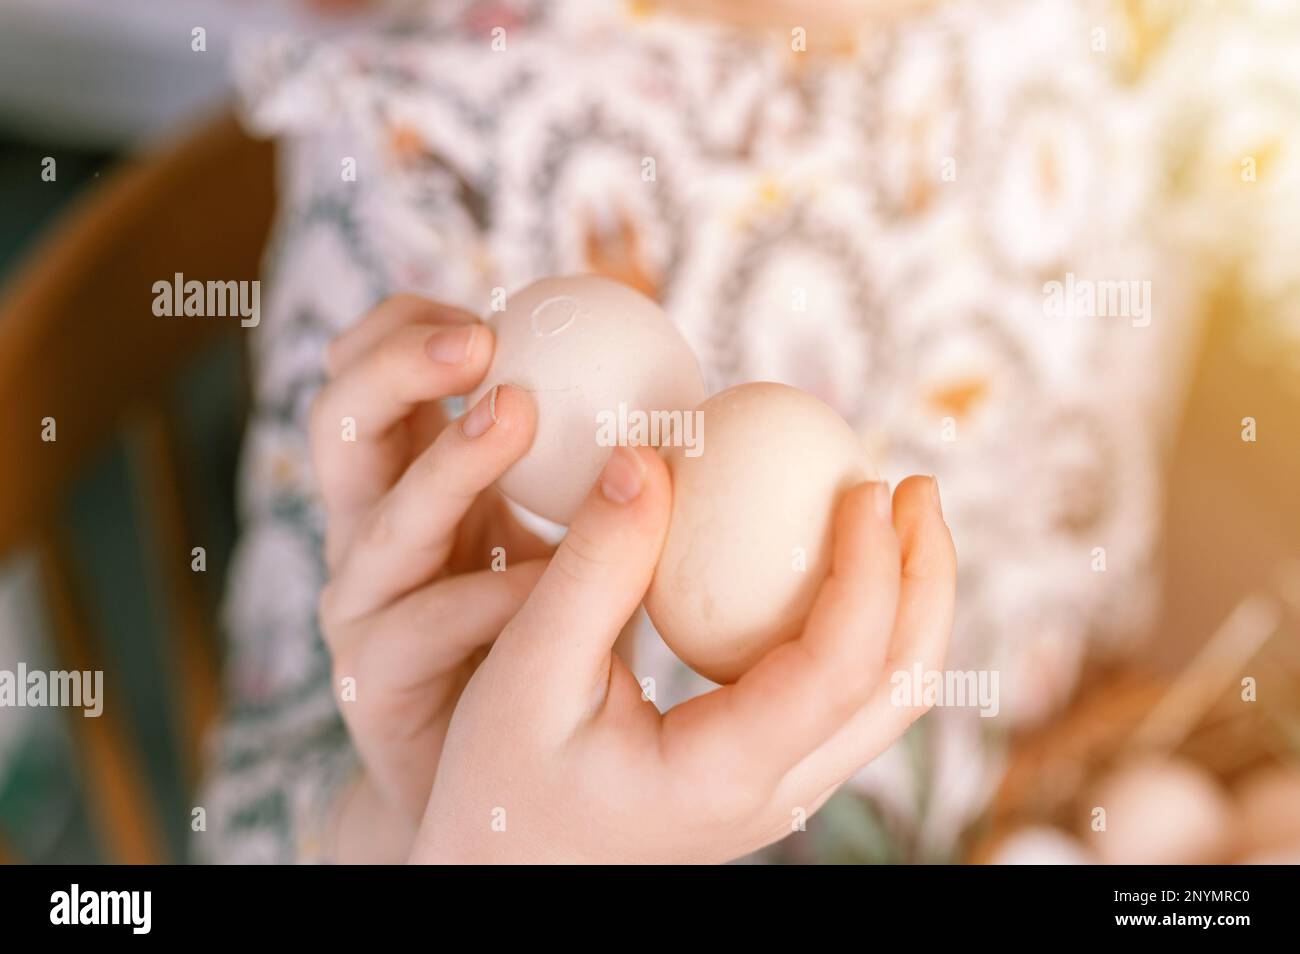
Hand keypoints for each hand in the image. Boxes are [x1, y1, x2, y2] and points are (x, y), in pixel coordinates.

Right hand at [310, 294, 550, 857]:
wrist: (496, 773)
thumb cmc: (539, 635)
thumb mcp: (559, 532)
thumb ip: (586, 469)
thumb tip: (670, 383)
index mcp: (403, 480)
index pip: (371, 377)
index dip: (405, 327)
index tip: (492, 308)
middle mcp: (369, 533)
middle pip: (340, 424)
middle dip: (397, 366)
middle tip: (481, 336)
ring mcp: (362, 605)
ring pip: (378, 522)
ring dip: (448, 461)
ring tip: (517, 412)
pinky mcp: (373, 678)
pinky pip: (424, 625)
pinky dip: (490, 594)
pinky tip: (549, 578)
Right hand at [409, 447, 955, 862]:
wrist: (500, 865)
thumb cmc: (499, 775)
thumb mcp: (527, 668)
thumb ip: (593, 566)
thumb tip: (648, 457)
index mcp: (727, 772)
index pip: (842, 668)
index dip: (872, 569)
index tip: (864, 485)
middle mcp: (776, 794)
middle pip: (902, 689)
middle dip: (927, 579)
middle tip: (915, 485)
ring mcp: (778, 792)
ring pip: (886, 698)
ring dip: (906, 600)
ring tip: (890, 513)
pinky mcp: (763, 773)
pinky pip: (842, 694)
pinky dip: (861, 620)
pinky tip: (824, 562)